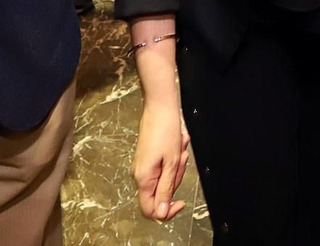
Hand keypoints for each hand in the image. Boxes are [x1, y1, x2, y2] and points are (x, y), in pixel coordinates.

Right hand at [133, 102, 189, 221]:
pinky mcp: (146, 159)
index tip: (180, 203)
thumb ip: (166, 189)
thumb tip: (162, 213)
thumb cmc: (165, 130)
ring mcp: (142, 166)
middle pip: (160, 194)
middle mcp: (139, 174)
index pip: (150, 210)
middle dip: (175, 179)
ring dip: (176, 167)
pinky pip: (162, 168)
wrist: (160, 107)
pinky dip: (172, 160)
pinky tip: (177, 147)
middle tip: (180, 160)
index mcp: (143, 178)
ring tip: (179, 149)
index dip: (166, 211)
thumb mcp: (172, 163)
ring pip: (163, 180)